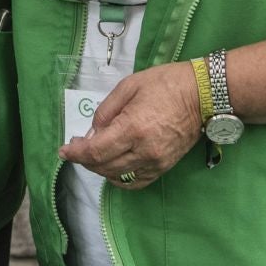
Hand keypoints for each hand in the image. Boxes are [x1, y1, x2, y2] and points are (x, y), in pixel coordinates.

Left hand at [59, 62, 201, 188]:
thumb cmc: (165, 83)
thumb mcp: (128, 86)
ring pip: (118, 176)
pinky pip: (136, 182)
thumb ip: (106, 111)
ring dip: (100, 169)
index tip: (63, 150)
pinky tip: (113, 168)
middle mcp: (144, 150)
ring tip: (93, 155)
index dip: (75, 153)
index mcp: (133, 128)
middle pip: (104, 166)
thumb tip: (92, 132)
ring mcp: (156, 162)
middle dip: (85, 160)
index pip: (96, 151)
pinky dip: (120, 179)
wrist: (202, 94)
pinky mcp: (165, 167)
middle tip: (76, 148)